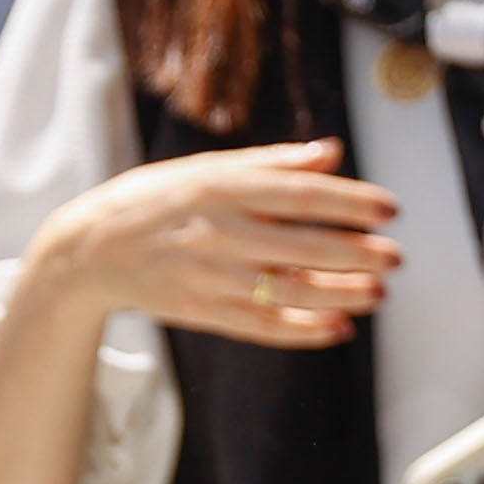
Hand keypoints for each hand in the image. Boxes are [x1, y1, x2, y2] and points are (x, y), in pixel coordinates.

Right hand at [27, 137, 398, 348]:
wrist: (88, 248)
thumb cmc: (160, 197)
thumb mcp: (211, 166)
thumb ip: (275, 162)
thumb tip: (333, 152)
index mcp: (224, 186)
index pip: (300, 195)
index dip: (350, 201)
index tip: (391, 209)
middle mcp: (218, 231)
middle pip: (300, 247)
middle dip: (355, 254)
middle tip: (396, 257)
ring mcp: (207, 276)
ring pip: (284, 291)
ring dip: (337, 295)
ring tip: (379, 295)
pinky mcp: (199, 310)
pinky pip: (257, 325)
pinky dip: (300, 330)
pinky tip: (337, 329)